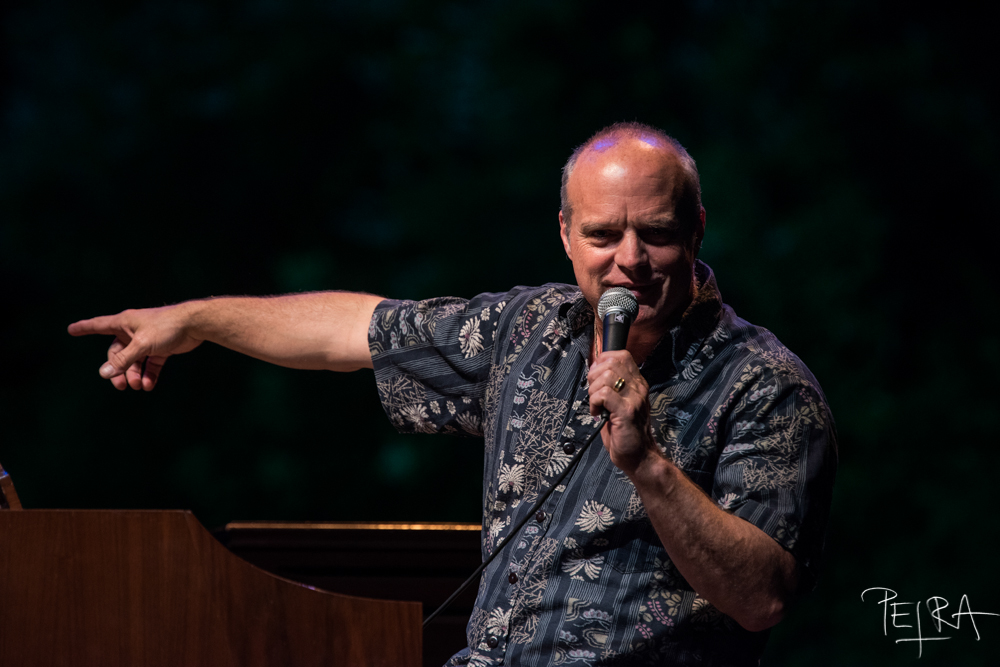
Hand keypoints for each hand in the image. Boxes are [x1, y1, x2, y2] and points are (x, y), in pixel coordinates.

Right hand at [68, 305, 202, 390]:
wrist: (194, 324)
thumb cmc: (166, 327)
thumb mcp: (141, 345)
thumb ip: (124, 360)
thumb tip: (104, 374)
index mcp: (124, 323)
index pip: (98, 325)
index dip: (84, 328)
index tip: (70, 329)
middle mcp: (133, 331)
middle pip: (117, 353)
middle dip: (118, 370)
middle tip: (121, 386)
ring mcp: (147, 340)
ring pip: (134, 361)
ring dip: (134, 375)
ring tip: (139, 386)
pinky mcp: (161, 348)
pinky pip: (150, 364)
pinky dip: (149, 374)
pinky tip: (149, 385)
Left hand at [587, 350, 656, 474]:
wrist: (639, 456)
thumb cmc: (625, 431)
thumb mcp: (620, 403)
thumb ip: (611, 385)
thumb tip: (594, 369)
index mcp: (637, 384)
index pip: (622, 356)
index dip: (603, 361)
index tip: (595, 377)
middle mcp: (638, 388)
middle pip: (612, 362)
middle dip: (594, 375)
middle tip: (593, 393)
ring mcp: (634, 399)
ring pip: (606, 376)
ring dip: (593, 390)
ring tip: (596, 405)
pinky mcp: (626, 411)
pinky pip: (603, 394)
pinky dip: (594, 402)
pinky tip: (597, 413)